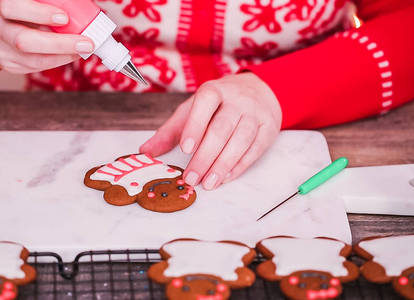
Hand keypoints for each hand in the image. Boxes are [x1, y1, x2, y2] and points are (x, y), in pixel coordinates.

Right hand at [0, 0, 93, 72]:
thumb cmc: (14, 8)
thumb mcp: (22, 0)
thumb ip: (45, 2)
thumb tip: (78, 4)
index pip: (11, 7)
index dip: (38, 13)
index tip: (64, 17)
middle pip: (23, 40)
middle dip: (59, 43)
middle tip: (85, 42)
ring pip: (31, 59)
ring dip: (62, 55)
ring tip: (82, 49)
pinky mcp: (7, 64)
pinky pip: (34, 67)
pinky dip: (56, 60)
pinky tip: (70, 54)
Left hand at [140, 73, 281, 189]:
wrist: (259, 91)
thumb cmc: (218, 104)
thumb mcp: (193, 109)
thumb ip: (170, 130)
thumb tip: (145, 151)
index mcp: (214, 91)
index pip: (205, 104)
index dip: (195, 126)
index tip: (185, 148)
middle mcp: (237, 100)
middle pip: (221, 129)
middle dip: (205, 156)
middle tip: (191, 177)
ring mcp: (255, 114)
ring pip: (240, 140)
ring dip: (223, 165)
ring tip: (208, 183)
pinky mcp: (268, 129)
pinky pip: (254, 150)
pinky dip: (239, 166)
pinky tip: (225, 178)